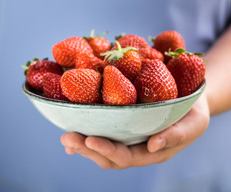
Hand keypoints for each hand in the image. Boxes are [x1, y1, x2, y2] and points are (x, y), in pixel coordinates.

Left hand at [60, 93, 209, 168]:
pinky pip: (104, 136)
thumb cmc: (192, 111)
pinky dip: (87, 138)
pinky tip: (73, 133)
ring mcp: (130, 140)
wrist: (190, 101)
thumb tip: (153, 146)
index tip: (89, 139)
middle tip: (68, 138)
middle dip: (87, 149)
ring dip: (83, 144)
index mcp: (153, 151)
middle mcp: (138, 149)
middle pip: (109, 156)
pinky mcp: (125, 129)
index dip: (107, 150)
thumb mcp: (193, 123)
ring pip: (103, 149)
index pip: (126, 157)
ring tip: (66, 136)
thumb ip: (176, 136)